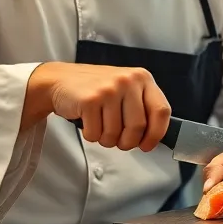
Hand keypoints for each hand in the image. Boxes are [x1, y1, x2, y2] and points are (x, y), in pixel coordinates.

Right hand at [25, 62, 171, 150]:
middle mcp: (128, 81)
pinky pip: (96, 134)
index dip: (156, 134)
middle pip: (138, 127)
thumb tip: (153, 137)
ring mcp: (108, 89)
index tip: (147, 145)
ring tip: (100, 126)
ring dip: (106, 139)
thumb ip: (142, 108)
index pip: (162, 111)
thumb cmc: (96, 89)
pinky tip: (88, 121)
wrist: (60, 80)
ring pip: (116, 134)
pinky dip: (91, 135)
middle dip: (127, 142)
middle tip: (118, 140)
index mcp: (142, 78)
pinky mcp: (90, 100)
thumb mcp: (125, 90)